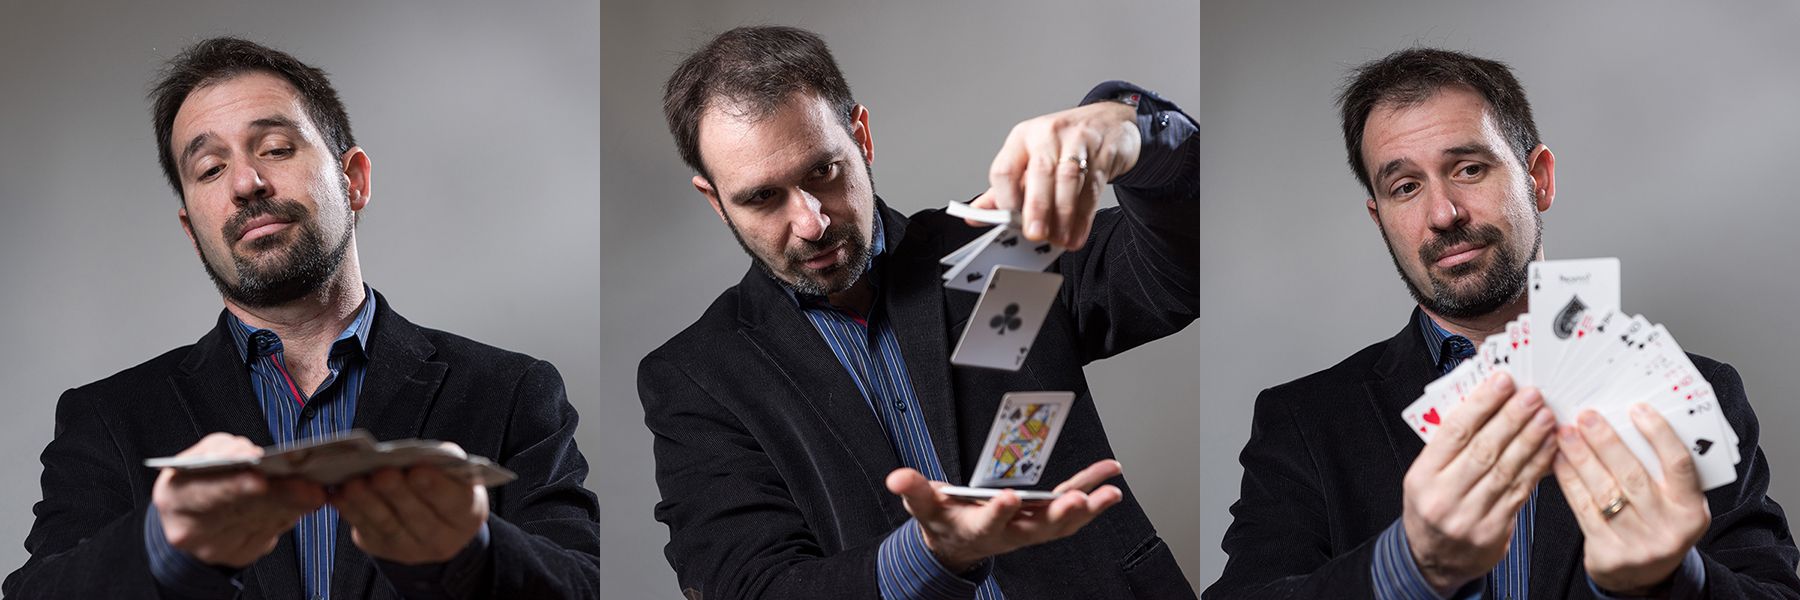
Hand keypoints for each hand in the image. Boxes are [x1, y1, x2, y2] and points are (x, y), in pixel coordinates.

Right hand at [151, 433, 325, 567]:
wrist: (191, 517)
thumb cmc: (199, 477)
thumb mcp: (200, 456)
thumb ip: (223, 450)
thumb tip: (253, 455)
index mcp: (173, 495)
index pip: (203, 492)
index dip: (233, 485)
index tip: (260, 478)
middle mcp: (190, 527)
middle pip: (239, 510)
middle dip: (277, 495)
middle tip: (307, 487)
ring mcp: (214, 546)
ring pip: (259, 523)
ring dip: (291, 506)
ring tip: (314, 493)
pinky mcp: (237, 554)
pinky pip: (269, 534)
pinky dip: (289, 516)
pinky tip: (305, 504)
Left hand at [331, 457, 488, 564]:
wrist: (434, 519)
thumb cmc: (444, 484)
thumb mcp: (454, 472)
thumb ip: (440, 462)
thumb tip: (412, 454)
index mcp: (467, 516)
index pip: (455, 502)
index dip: (436, 487)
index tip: (418, 470)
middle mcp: (442, 539)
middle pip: (418, 517)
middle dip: (397, 493)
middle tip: (381, 473)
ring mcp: (411, 549)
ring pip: (388, 526)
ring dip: (368, 503)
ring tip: (353, 483)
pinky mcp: (382, 547)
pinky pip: (365, 529)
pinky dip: (351, 511)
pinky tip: (339, 495)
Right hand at [886, 459, 1123, 572]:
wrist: (959, 542)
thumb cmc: (944, 521)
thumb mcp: (923, 506)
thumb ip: (913, 490)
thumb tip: (896, 477)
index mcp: (978, 528)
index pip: (989, 522)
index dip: (999, 512)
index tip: (1008, 498)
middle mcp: (1010, 532)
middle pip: (1038, 528)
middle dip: (1058, 514)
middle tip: (1076, 501)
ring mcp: (1031, 527)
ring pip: (1062, 521)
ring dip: (1088, 507)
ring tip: (1110, 490)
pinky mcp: (1043, 517)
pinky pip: (1070, 506)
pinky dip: (1091, 492)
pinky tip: (1110, 479)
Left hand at [967, 101, 1140, 248]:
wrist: (1109, 122)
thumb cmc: (1064, 143)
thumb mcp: (1031, 158)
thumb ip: (1006, 187)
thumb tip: (976, 214)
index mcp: (1022, 138)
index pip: (1005, 168)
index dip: (1005, 199)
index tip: (1008, 223)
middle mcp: (1047, 135)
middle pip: (1039, 172)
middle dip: (1036, 207)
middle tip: (1035, 234)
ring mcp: (1077, 142)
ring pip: (1067, 180)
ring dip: (1062, 215)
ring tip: (1058, 239)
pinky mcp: (1101, 154)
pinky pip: (1090, 188)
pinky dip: (1083, 216)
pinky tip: (1076, 234)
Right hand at [1401, 372, 1557, 594]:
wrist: (1433, 560)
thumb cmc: (1432, 508)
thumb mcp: (1426, 476)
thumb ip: (1450, 446)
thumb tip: (1485, 404)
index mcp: (1422, 477)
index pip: (1453, 432)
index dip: (1481, 403)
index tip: (1502, 382)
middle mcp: (1443, 497)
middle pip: (1483, 449)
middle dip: (1512, 417)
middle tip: (1533, 395)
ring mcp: (1470, 516)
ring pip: (1506, 469)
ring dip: (1531, 439)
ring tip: (1546, 416)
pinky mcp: (1495, 531)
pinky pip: (1520, 492)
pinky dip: (1537, 466)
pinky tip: (1548, 448)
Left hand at [1552, 406, 1709, 594]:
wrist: (1644, 575)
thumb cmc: (1657, 524)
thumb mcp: (1674, 501)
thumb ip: (1660, 470)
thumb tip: (1626, 423)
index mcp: (1691, 509)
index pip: (1679, 465)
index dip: (1659, 434)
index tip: (1637, 409)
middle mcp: (1668, 528)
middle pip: (1633, 475)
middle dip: (1606, 441)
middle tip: (1586, 416)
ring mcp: (1638, 544)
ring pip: (1604, 491)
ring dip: (1580, 457)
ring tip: (1565, 433)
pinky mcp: (1608, 554)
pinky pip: (1583, 509)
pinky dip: (1569, 480)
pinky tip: (1559, 460)